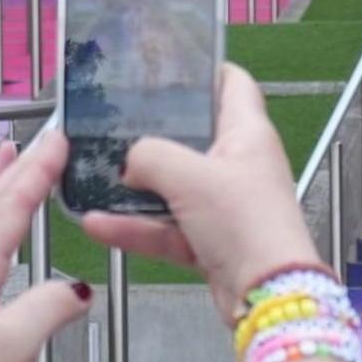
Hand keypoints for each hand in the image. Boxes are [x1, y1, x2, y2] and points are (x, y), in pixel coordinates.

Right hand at [82, 63, 323, 317]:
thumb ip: (150, 155)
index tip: (164, 64)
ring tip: (93, 175)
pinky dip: (136, 227)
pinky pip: (167, 228)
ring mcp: (225, 205)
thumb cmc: (244, 224)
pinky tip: (97, 224)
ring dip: (135, 187)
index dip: (202, 69)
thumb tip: (130, 160)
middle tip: (112, 119)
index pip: (232, 84)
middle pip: (193, 136)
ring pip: (174, 187)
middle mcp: (239, 165)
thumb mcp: (189, 176)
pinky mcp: (212, 242)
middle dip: (153, 131)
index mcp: (247, 133)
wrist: (268, 296)